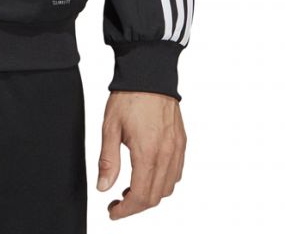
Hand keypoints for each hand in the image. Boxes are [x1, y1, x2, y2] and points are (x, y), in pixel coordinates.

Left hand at [97, 90, 185, 219]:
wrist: (149, 73)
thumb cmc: (128, 97)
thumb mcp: (110, 127)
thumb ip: (108, 160)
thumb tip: (103, 188)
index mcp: (148, 153)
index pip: (140, 196)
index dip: (125, 210)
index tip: (112, 211)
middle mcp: (167, 155)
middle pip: (155, 197)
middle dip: (136, 205)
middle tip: (117, 201)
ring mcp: (177, 149)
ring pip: (168, 188)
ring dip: (150, 195)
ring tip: (130, 188)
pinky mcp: (181, 142)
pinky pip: (176, 173)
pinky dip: (163, 182)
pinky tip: (147, 173)